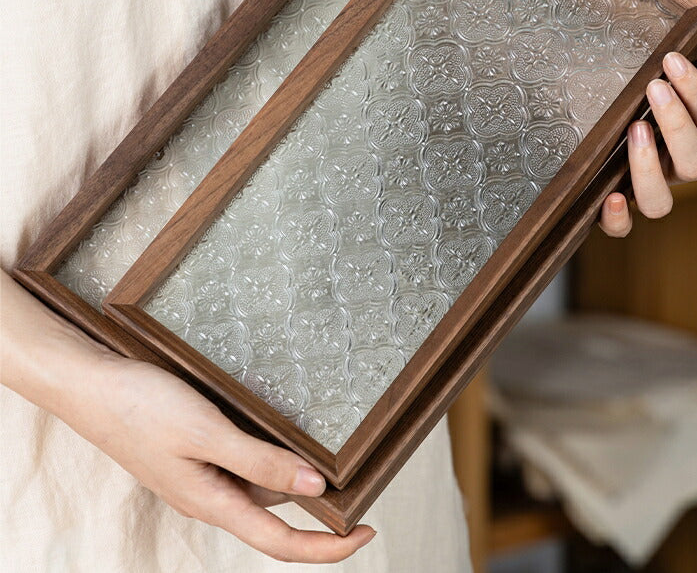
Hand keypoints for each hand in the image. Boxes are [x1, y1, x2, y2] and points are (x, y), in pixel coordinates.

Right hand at [1, 273, 374, 562]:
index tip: (368, 530)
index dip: (326, 548)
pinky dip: (270, 450)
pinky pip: (243, 459)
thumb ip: (259, 464)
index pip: (279, 542)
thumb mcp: (207, 435)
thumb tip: (314, 488)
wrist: (92, 385)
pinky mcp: (196, 449)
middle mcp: (211, 494)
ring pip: (260, 483)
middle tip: (359, 477)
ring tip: (331, 449)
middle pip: (275, 514)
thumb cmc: (141, 409)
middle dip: (318, 505)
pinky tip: (284, 428)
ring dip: (294, 472)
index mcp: (212, 503)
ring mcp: (202, 472)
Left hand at [599, 35, 696, 236]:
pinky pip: (622, 226)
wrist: (639, 78)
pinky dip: (619, 220)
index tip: (673, 60)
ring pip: (659, 202)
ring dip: (647, 168)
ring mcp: (653, 184)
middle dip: (677, 125)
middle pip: (694, 164)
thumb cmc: (675, 69)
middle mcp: (685, 166)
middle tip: (655, 87)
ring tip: (635, 128)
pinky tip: (612, 196)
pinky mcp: (620, 197)